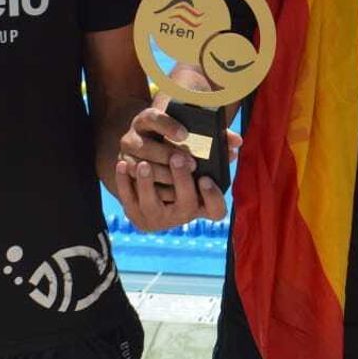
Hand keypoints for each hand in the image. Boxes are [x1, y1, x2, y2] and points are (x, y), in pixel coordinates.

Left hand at [112, 103, 237, 230]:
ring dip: (147, 184)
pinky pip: (127, 200)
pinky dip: (123, 182)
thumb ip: (218, 148)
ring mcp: (158, 217)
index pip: (216, 211)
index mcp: (202, 203)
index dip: (212, 198)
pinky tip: (122, 164)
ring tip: (145, 164)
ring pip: (152, 205)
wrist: (150, 185)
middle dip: (181, 181)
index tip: (206, 178)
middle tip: (178, 158)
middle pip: (185, 204)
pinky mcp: (135, 214)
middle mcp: (182, 214)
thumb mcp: (200, 157)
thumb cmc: (180, 166)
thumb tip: (235, 141)